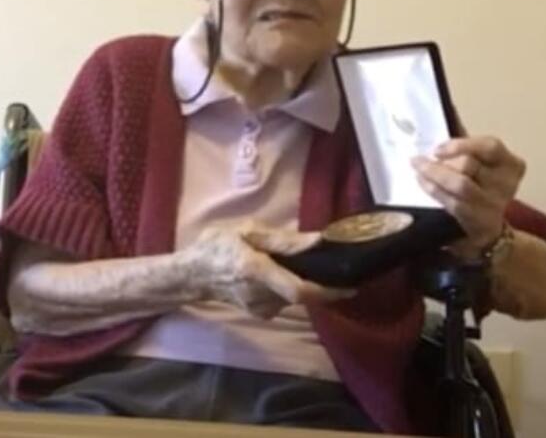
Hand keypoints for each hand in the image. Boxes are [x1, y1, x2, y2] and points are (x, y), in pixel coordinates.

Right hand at [180, 222, 355, 318]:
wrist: (193, 275)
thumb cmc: (217, 246)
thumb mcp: (247, 231)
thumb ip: (283, 239)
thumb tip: (318, 240)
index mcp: (256, 271)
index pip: (300, 290)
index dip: (328, 292)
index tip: (352, 286)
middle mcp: (261, 296)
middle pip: (304, 294)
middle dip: (321, 280)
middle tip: (330, 262)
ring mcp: (262, 309)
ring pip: (296, 296)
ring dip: (303, 281)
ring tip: (295, 262)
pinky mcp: (263, 314)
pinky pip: (287, 299)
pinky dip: (291, 286)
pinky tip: (280, 272)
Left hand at [411, 136, 525, 258]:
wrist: (488, 230)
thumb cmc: (481, 186)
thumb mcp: (481, 163)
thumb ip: (466, 142)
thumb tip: (446, 113)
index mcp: (511, 164)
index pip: (491, 147)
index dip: (463, 144)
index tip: (438, 148)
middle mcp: (507, 184)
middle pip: (470, 165)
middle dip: (442, 162)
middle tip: (420, 159)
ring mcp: (494, 205)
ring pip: (460, 184)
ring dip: (433, 174)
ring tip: (417, 167)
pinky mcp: (478, 222)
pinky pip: (452, 202)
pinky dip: (433, 190)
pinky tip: (422, 181)